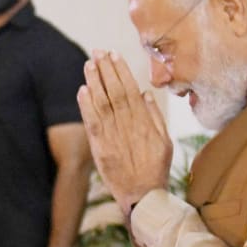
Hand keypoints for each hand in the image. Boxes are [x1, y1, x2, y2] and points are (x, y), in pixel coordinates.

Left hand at [77, 50, 171, 215]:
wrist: (142, 195)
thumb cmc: (155, 168)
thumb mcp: (164, 141)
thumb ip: (155, 117)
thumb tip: (146, 94)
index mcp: (144, 121)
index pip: (130, 89)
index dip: (120, 71)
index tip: (114, 55)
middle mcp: (128, 125)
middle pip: (114, 90)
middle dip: (105, 69)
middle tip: (97, 51)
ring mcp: (113, 135)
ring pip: (102, 102)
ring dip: (94, 81)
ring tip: (89, 64)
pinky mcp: (100, 147)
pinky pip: (91, 122)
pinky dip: (86, 105)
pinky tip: (82, 90)